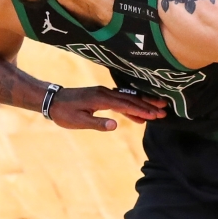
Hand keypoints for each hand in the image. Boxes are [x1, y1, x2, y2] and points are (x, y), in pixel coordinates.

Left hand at [48, 87, 166, 128]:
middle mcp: (105, 93)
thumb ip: (97, 123)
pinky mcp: (102, 96)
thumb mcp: (79, 121)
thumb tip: (115, 125)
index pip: (126, 105)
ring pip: (127, 99)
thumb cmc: (64, 113)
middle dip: (148, 105)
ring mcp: (104, 93)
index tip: (154, 115)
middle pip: (131, 99)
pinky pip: (120, 101)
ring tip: (158, 110)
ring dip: (142, 104)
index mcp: (101, 99)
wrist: (53, 100)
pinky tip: (137, 115)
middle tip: (164, 111)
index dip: (141, 110)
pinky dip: (130, 107)